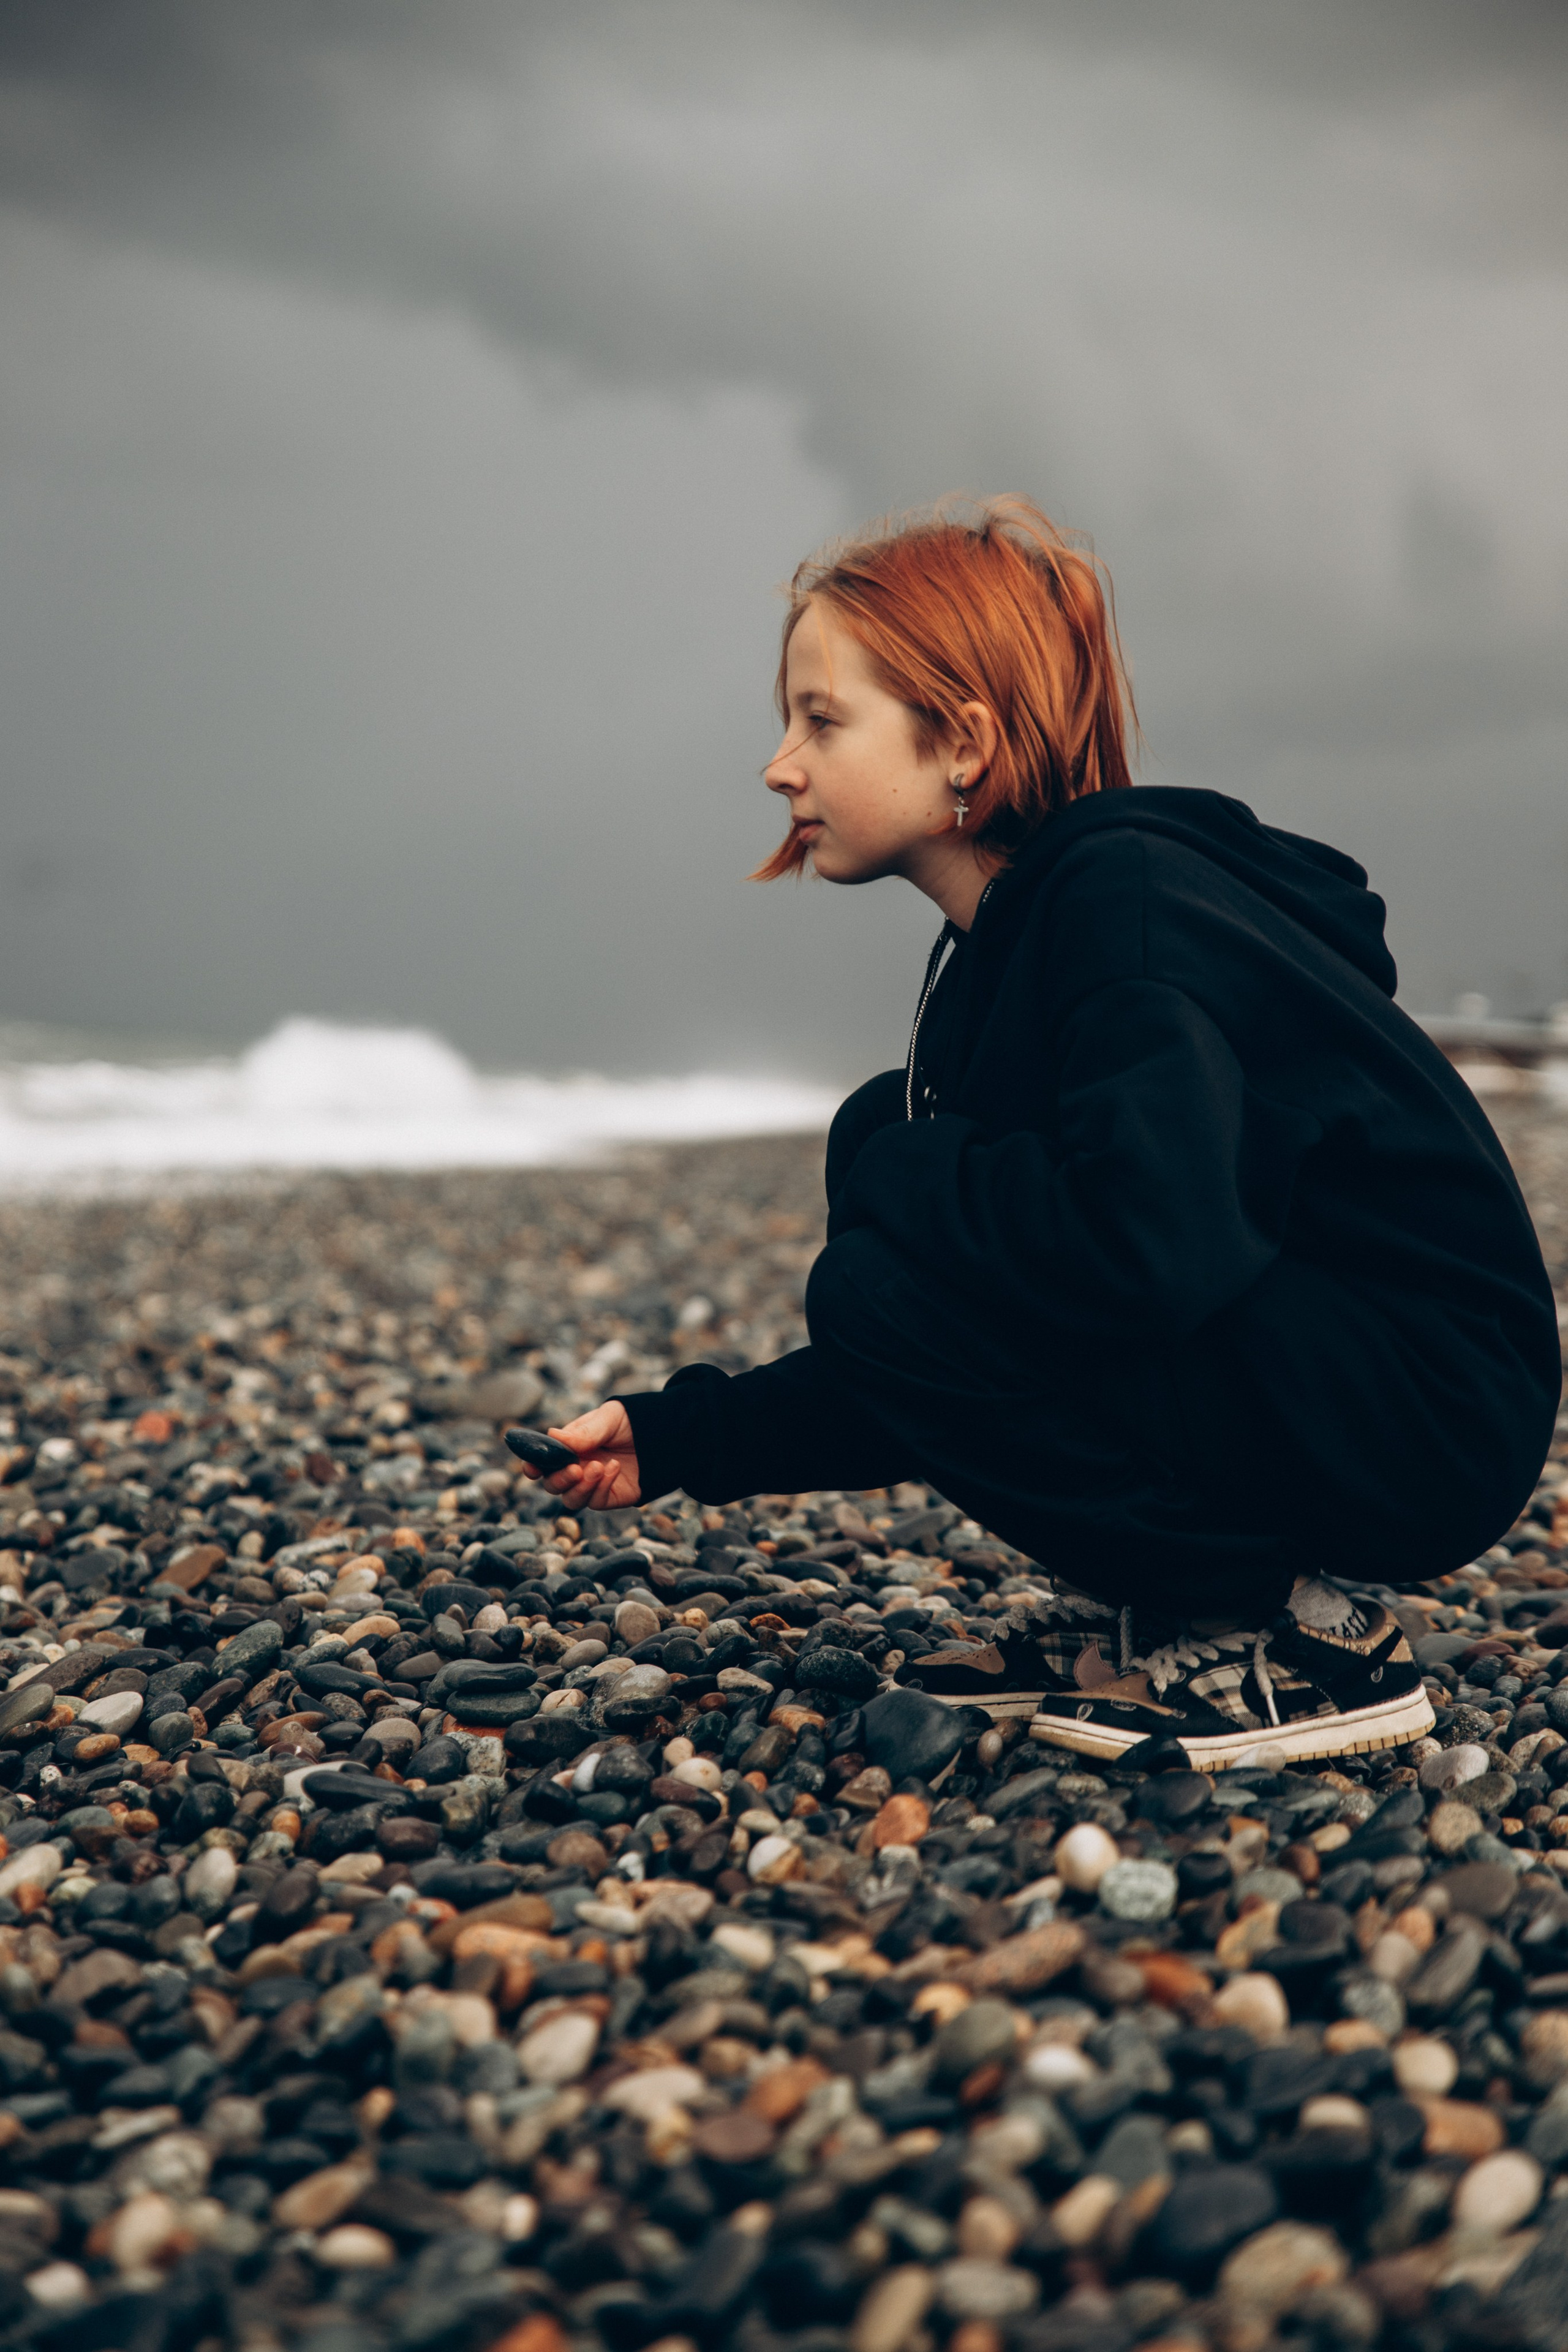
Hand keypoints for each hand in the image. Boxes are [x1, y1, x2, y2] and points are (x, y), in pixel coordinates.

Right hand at [522, 1401, 640, 1510]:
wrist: (663, 1435)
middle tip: (576, 1468)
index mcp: (568, 1448)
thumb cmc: (630, 1423)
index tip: (531, 1468)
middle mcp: (575, 1468)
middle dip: (559, 1479)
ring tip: (598, 1467)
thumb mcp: (608, 1419)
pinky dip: (601, 1487)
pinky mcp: (608, 1497)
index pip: (542, 1461)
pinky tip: (613, 1468)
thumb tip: (553, 1435)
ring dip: (580, 1487)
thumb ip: (584, 1432)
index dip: (532, 1466)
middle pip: (552, 1485)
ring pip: (570, 1499)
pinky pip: (595, 1502)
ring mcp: (591, 1485)